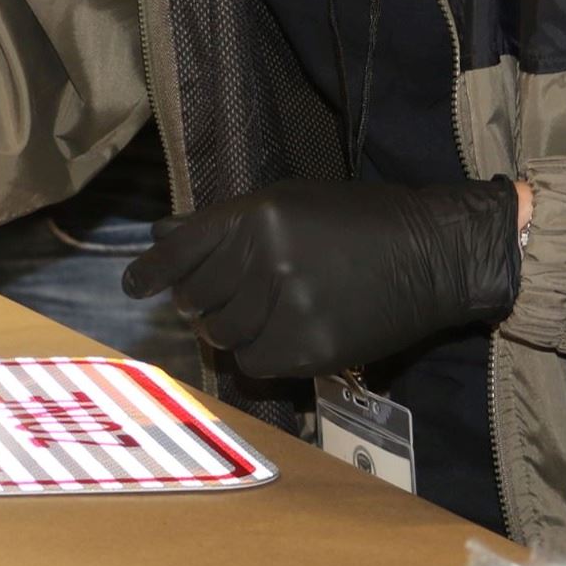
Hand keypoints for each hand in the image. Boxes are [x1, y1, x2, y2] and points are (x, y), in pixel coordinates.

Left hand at [123, 177, 519, 380]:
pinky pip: (255, 363)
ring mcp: (289, 304)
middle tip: (219, 300)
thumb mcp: (287, 202)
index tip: (134, 286)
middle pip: (196, 298)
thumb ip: (223, 223)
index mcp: (257, 214)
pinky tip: (282, 337)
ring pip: (222, 334)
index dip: (151, 272)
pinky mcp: (312, 347)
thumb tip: (161, 234)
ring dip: (229, 330)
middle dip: (199, 303)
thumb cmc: (356, 221)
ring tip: (259, 316)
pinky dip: (259, 356)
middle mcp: (266, 257)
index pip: (182, 249)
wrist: (431, 253)